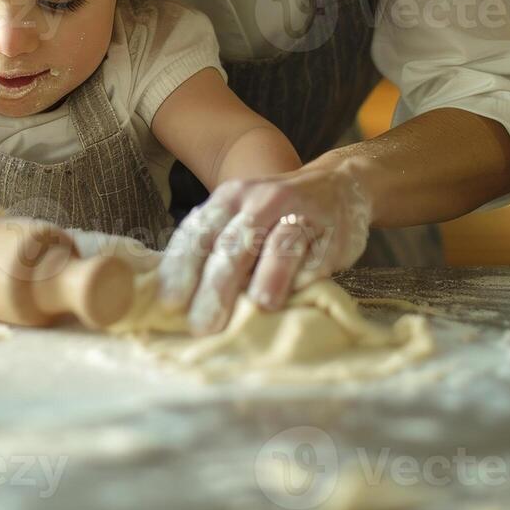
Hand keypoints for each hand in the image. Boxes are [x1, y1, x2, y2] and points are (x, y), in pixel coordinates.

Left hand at [156, 167, 372, 334]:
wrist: (339, 185)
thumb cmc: (277, 213)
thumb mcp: (241, 216)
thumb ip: (214, 247)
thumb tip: (180, 299)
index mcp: (231, 198)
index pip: (200, 233)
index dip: (183, 267)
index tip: (171, 302)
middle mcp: (262, 200)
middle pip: (234, 246)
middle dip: (216, 287)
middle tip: (203, 324)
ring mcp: (300, 215)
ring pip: (280, 246)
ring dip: (270, 276)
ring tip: (259, 305)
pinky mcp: (332, 234)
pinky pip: (317, 258)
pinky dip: (305, 278)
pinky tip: (298, 297)